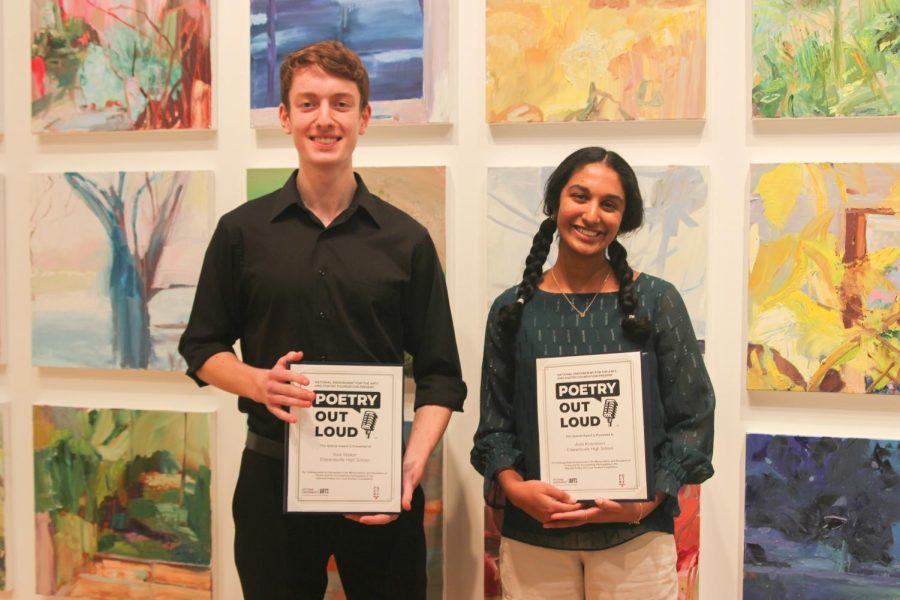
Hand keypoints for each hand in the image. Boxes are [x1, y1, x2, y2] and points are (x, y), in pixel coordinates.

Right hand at [256, 351, 314, 422]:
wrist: (253, 384)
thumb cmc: (270, 375)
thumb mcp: (279, 364)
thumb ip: (289, 358)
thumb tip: (299, 354)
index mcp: (274, 375)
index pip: (287, 375)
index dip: (297, 378)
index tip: (307, 382)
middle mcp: (272, 386)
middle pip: (287, 390)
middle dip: (301, 393)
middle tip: (312, 395)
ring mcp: (271, 397)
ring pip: (285, 401)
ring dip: (297, 403)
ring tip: (308, 404)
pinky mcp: (270, 406)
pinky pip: (278, 413)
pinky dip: (286, 417)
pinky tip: (294, 419)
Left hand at [343, 444, 425, 524]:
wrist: (407, 469)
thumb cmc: (408, 477)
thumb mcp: (408, 483)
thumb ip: (407, 495)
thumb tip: (407, 506)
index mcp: (395, 508)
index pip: (383, 518)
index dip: (373, 520)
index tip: (362, 519)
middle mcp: (388, 508)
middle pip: (373, 517)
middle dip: (360, 517)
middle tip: (348, 514)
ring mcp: (382, 504)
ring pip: (368, 512)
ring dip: (357, 512)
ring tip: (346, 510)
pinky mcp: (377, 498)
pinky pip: (368, 503)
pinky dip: (360, 504)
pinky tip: (351, 501)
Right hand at [502, 478, 580, 523]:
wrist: (517, 494)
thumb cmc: (531, 488)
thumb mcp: (546, 487)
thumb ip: (560, 494)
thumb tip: (573, 500)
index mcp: (552, 508)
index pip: (570, 509)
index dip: (580, 506)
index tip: (588, 501)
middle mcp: (550, 516)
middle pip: (568, 516)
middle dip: (577, 511)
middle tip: (587, 506)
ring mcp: (546, 519)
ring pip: (562, 518)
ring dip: (571, 513)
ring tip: (580, 507)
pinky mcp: (543, 518)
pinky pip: (556, 518)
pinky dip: (563, 514)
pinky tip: (568, 509)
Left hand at [544, 492, 662, 528]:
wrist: (636, 510)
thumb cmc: (629, 507)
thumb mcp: (622, 505)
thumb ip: (610, 504)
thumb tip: (597, 501)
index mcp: (596, 514)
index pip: (577, 516)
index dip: (565, 516)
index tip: (553, 516)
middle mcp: (592, 516)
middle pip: (572, 521)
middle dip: (558, 522)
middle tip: (544, 523)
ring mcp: (593, 515)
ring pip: (574, 519)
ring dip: (562, 520)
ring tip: (549, 519)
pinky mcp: (595, 512)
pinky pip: (580, 515)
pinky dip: (571, 515)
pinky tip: (564, 512)